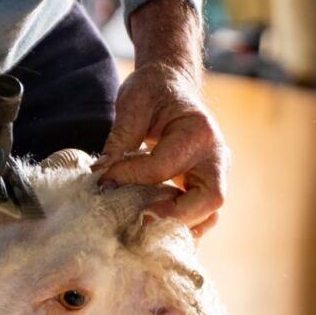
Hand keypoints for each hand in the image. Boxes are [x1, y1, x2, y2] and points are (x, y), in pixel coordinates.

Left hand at [94, 0, 228, 236]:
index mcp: (198, 131)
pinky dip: (182, 225)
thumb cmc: (153, 91)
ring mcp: (215, 172)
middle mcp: (215, 155)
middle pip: (209, 199)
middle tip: (140, 220)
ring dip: (180, 226)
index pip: (164, 167)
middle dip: (174, 215)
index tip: (104, 181)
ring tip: (145, 229)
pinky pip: (201, 214)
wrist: (171, 85)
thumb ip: (119, 139)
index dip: (131, 177)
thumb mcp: (133, 104)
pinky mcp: (205, 183)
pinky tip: (154, 227)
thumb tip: (100, 173)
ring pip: (209, 213)